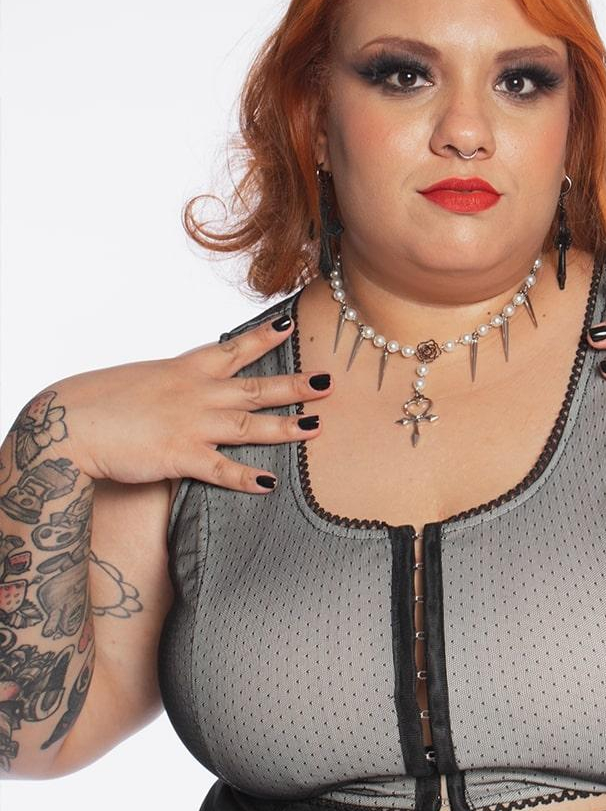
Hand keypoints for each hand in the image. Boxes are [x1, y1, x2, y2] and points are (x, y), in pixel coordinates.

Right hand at [39, 313, 330, 491]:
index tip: (290, 326)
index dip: (265, 338)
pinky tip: (271, 484)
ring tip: (316, 428)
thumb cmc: (98, 400)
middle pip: (256, 386)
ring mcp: (192, 424)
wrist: (69, 420)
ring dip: (286, 427)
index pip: (234, 348)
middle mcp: (196, 393)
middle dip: (296, 385)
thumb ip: (169, 387)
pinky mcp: (180, 455)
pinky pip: (222, 469)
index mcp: (185, 369)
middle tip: (330, 382)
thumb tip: (180, 392)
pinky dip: (247, 477)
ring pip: (249, 424)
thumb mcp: (141, 382)